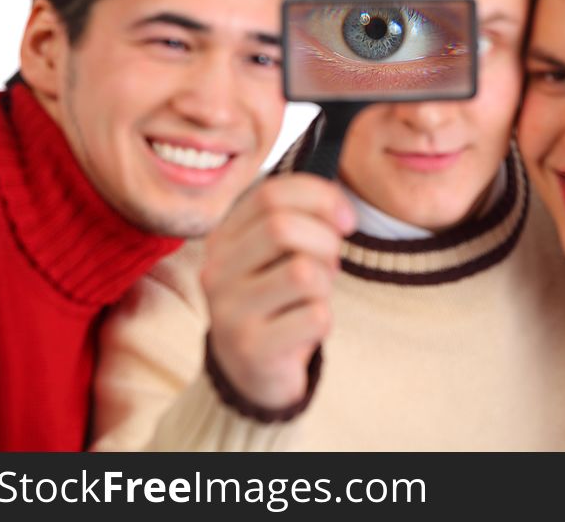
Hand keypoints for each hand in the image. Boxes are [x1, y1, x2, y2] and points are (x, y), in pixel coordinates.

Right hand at [202, 173, 355, 408]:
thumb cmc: (276, 300)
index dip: (321, 198)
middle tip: (331, 264)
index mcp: (224, 237)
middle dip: (325, 241)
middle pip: (282, 227)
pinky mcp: (252, 348)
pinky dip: (323, 320)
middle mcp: (217, 270)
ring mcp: (230, 311)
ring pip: (303, 272)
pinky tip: (306, 329)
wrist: (250, 371)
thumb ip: (300, 219)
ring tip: (315, 297)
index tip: (347, 220)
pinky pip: (315, 317)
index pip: (270, 194)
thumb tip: (341, 210)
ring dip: (325, 284)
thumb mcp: (279, 254)